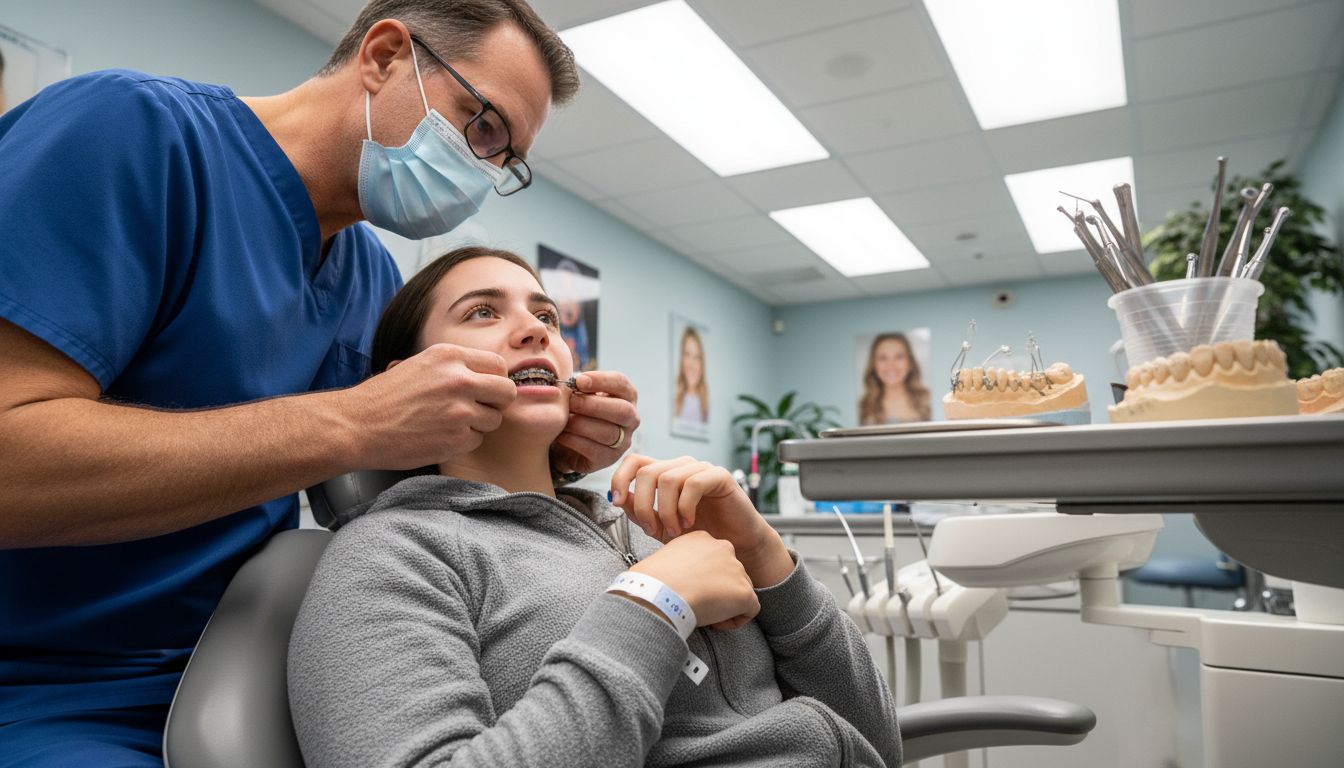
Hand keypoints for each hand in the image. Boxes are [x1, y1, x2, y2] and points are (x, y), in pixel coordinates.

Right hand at [345, 343, 515, 468]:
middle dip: (496, 402)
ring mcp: (460, 411)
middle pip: (506, 392)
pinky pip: (477, 440)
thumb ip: (454, 367)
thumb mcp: (419, 365)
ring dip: (479, 424)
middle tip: (479, 408)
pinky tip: (441, 436)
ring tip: (451, 423)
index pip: (499, 365)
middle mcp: (459, 380)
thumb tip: (487, 373)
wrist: (357, 426)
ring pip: (494, 419)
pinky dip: (463, 441)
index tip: (485, 389)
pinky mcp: (456, 439)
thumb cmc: (384, 396)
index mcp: (450, 356)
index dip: (495, 379)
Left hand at [551, 371, 638, 475]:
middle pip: (622, 410)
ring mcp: (623, 442)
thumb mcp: (581, 394)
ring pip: (608, 433)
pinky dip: (574, 441)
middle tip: (570, 401)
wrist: (569, 441)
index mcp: (627, 396)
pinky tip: (561, 435)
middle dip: (592, 404)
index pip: (621, 383)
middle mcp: (631, 419)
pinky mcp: (608, 459)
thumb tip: (572, 383)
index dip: (601, 380)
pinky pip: (594, 450)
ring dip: (581, 424)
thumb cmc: (577, 410)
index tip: (578, 381)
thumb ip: (580, 387)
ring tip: (563, 419)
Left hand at [611, 455, 792, 587]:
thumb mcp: (661, 526)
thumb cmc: (698, 535)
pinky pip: (693, 484)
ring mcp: (701, 468)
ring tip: (674, 532)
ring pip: (668, 479)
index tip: (616, 502)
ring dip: (665, 511)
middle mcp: (681, 466)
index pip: (634, 461)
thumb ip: (640, 511)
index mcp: (664, 473)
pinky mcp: (720, 476)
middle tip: (652, 530)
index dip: (620, 477)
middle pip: (647, 471)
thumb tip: (618, 497)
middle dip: (642, 504)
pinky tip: (690, 523)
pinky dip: (685, 507)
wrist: (734, 545)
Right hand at [629, 531, 758, 629]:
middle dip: (717, 590)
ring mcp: (737, 569)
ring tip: (703, 613)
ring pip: (740, 591)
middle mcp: (723, 547)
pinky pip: (749, 610)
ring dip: (725, 605)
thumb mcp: (664, 559)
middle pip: (729, 574)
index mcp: (702, 538)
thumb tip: (676, 579)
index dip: (703, 579)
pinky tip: (714, 623)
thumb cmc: (650, 581)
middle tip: (696, 603)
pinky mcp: (744, 592)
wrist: (657, 593)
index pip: (713, 560)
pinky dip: (735, 620)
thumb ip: (679, 563)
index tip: (688, 590)